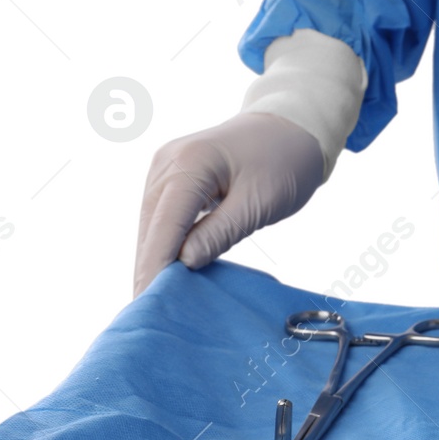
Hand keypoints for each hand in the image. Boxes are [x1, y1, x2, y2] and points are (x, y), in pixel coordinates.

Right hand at [133, 112, 324, 295]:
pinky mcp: (173, 176)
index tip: (146, 302)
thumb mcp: (258, 203)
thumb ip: (219, 233)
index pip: (164, 226)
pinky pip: (163, 216)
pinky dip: (166, 243)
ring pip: (152, 223)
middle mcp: (167, 162)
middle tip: (147, 313)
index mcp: (189, 164)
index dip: (154, 267)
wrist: (292, 127)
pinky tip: (168, 271)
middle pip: (151, 226)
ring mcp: (166, 167)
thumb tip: (183, 264)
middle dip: (148, 268)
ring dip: (154, 258)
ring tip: (154, 299)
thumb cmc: (284, 161)